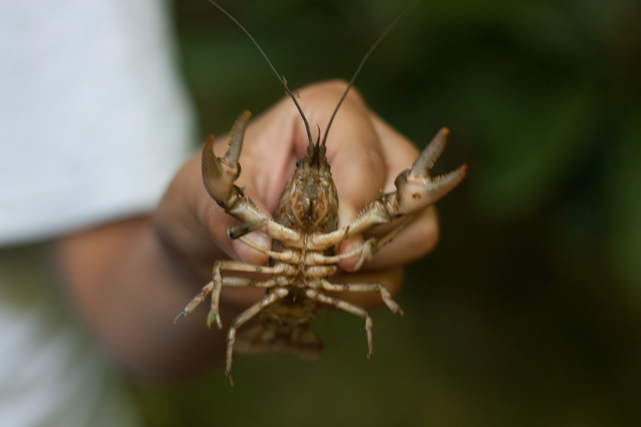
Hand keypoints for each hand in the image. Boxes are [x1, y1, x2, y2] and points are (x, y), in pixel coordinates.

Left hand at [155, 80, 438, 308]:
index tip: (333, 244)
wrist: (216, 244)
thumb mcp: (199, 200)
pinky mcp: (381, 239)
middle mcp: (368, 149)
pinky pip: (396, 271)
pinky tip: (321, 286)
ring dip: (368, 267)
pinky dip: (361, 289)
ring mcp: (381, 198)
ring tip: (316, 275)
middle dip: (367, 238)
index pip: (363, 152)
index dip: (356, 197)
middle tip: (325, 264)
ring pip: (417, 234)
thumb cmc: (211, 203)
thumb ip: (223, 220)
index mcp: (327, 115)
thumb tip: (259, 252)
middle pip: (408, 194)